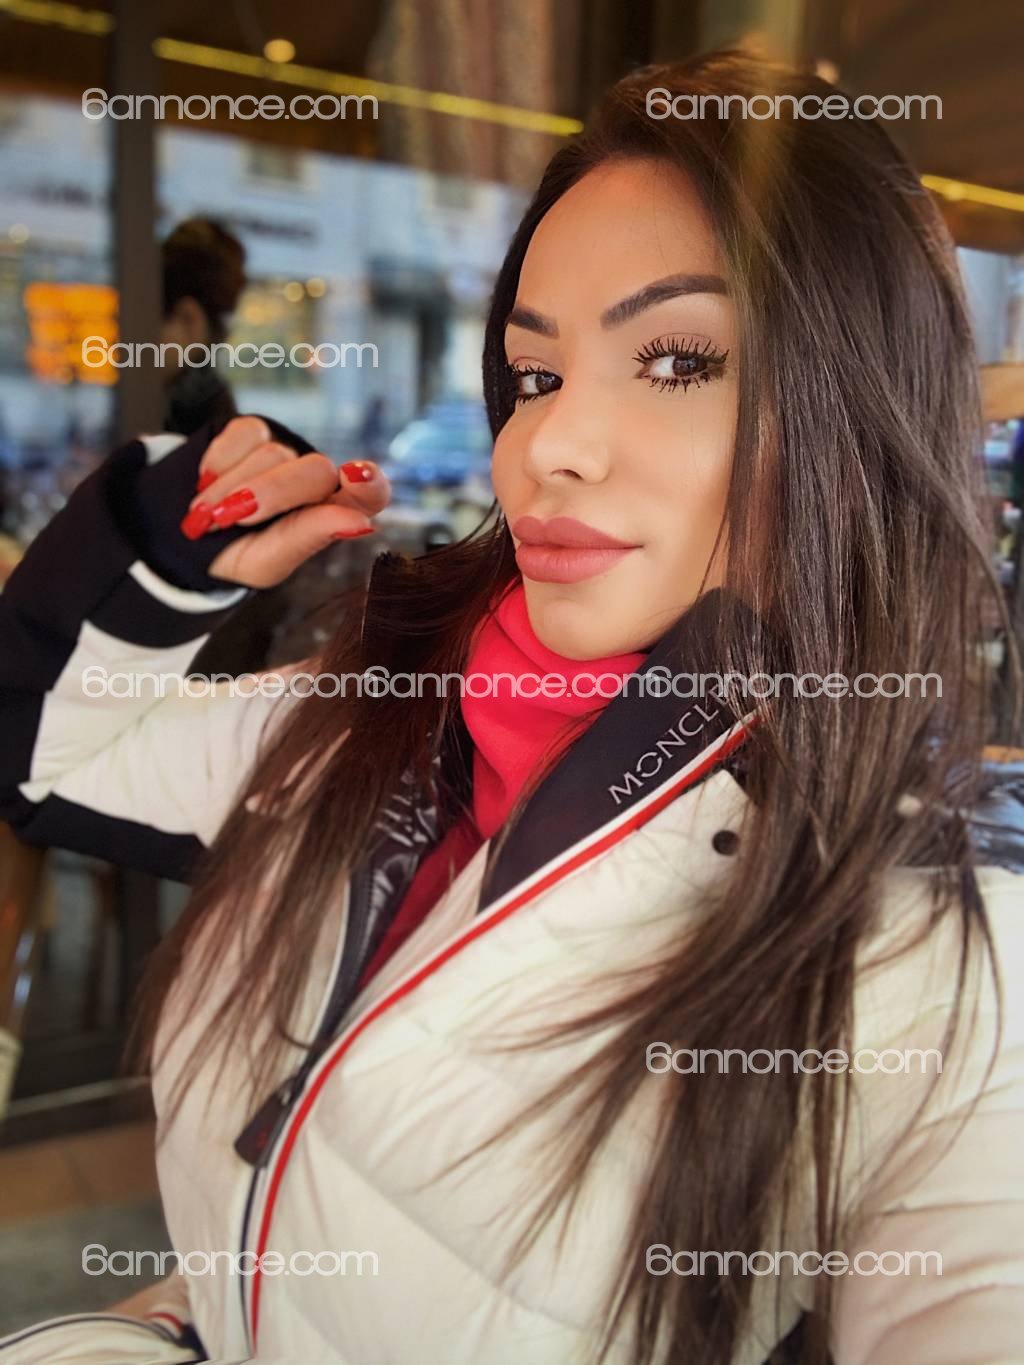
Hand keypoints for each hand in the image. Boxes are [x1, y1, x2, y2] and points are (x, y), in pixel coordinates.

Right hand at [179, 415, 390, 588]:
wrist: (185, 533)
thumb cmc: (236, 554)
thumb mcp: (265, 562)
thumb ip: (308, 540)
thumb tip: (361, 523)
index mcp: (333, 516)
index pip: (372, 494)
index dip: (369, 483)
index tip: (354, 475)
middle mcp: (317, 481)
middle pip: (315, 471)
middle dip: (268, 494)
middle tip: (226, 519)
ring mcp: (288, 453)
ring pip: (274, 454)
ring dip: (229, 489)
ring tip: (209, 516)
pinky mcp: (257, 431)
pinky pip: (246, 433)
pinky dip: (218, 463)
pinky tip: (207, 484)